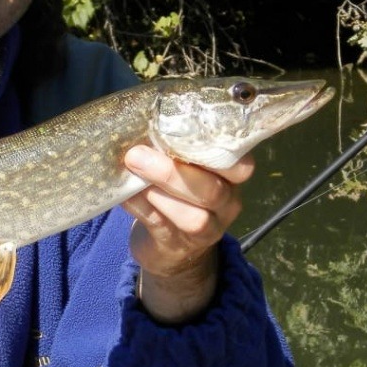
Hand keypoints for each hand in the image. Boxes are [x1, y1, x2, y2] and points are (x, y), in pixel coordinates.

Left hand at [121, 144, 252, 323]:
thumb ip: (173, 147)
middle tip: (136, 154)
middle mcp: (226, 205)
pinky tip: (125, 194)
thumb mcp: (183, 167)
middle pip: (212, 191)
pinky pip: (161, 226)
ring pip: (194, 218)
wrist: (167, 244)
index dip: (215, 151)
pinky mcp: (177, 246)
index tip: (180, 132)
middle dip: (172, 173)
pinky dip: (140, 207)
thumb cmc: (174, 190)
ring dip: (160, 194)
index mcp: (231, 178)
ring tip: (133, 174)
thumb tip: (140, 120)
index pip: (241, 165)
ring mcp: (207, 230)